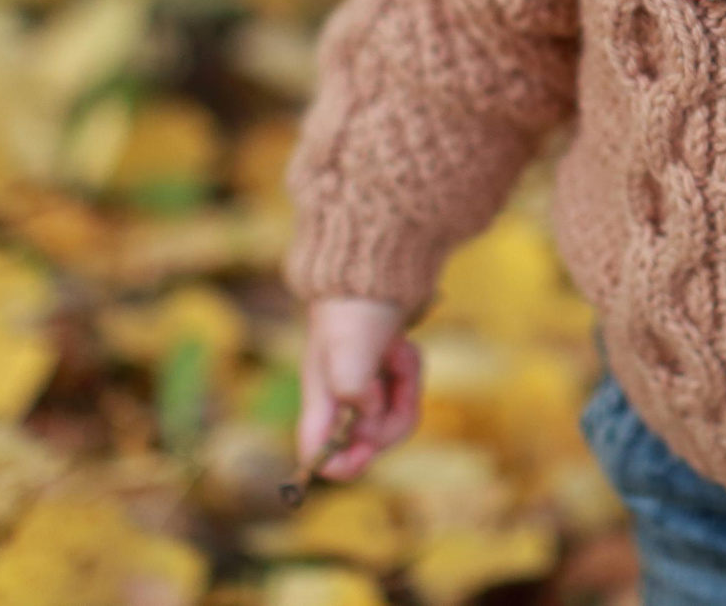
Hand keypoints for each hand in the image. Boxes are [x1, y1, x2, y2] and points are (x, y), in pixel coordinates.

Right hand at [297, 295, 423, 483]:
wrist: (378, 260)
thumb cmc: (358, 304)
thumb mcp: (350, 346)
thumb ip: (353, 387)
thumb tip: (368, 415)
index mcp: (320, 395)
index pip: (314, 451)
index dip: (340, 465)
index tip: (367, 453)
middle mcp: (338, 394)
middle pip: (367, 440)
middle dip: (391, 419)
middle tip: (400, 383)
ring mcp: (362, 381)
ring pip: (391, 415)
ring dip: (405, 389)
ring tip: (402, 352)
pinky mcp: (382, 368)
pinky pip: (403, 390)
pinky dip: (410, 373)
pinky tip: (406, 347)